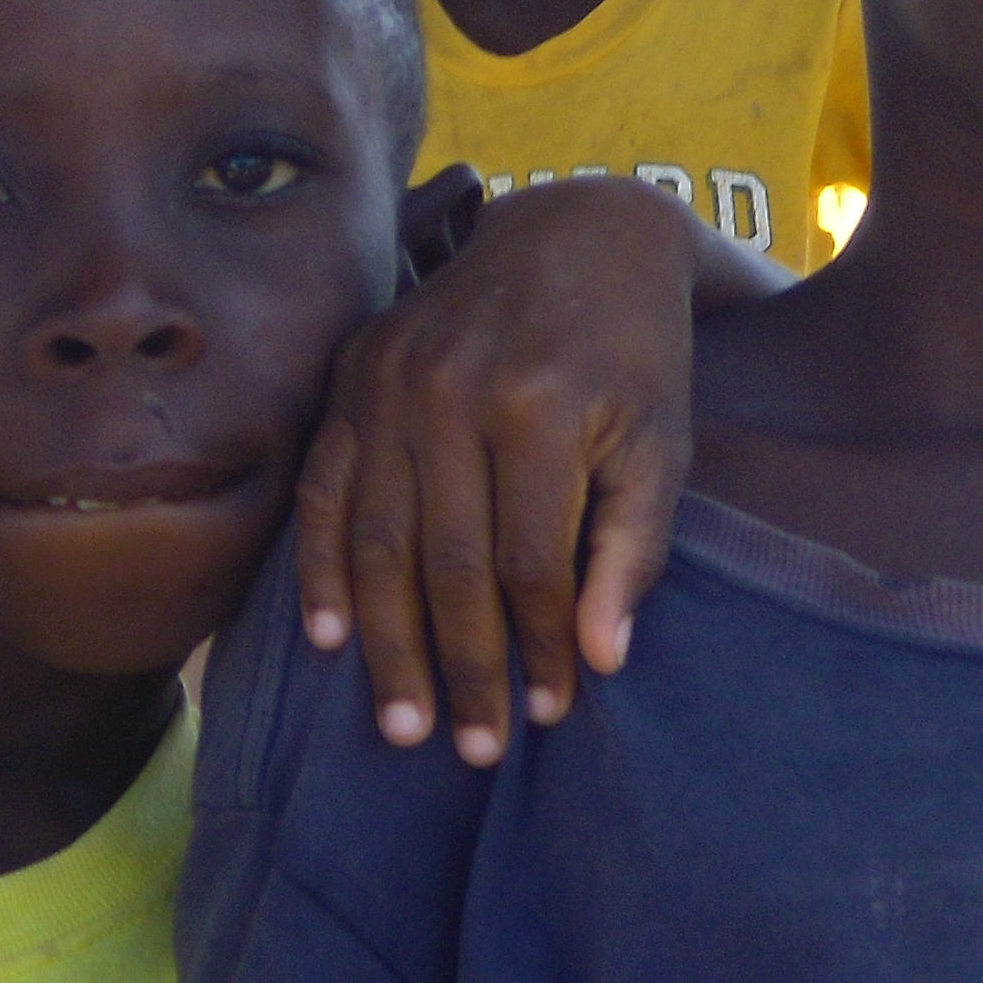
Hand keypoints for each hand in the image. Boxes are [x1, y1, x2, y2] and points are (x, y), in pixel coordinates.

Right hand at [297, 173, 707, 765]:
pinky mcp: (355, 372)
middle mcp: (453, 393)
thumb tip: (599, 658)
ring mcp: (392, 380)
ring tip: (402, 723)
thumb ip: (633, 548)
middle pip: (446, 564)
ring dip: (387, 643)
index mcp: (540, 409)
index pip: (530, 565)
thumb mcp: (662, 442)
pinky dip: (319, 567)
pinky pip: (324, 487)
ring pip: (377, 539)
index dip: (539, 649)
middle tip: (471, 749)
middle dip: (460, 668)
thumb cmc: (634, 354)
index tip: (549, 713)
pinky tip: (329, 638)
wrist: (577, 233)